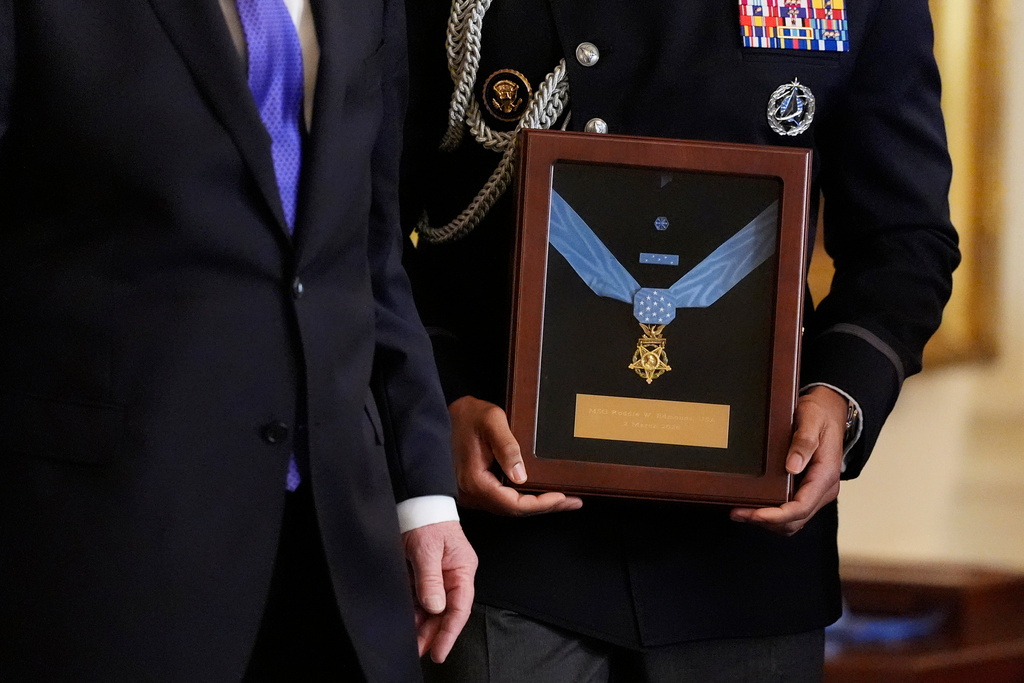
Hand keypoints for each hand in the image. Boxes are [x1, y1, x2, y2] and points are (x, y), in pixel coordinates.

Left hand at [403, 520, 476, 662]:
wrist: (416, 502)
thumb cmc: (426, 520)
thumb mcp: (426, 549)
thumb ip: (430, 579)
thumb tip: (435, 607)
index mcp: (462, 569)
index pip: (459, 607)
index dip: (449, 632)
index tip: (438, 651)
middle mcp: (453, 575)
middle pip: (446, 612)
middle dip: (433, 634)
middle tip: (419, 652)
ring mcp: (439, 576)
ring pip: (432, 608)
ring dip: (422, 625)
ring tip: (410, 642)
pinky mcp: (424, 574)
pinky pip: (421, 598)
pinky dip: (415, 612)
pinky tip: (407, 623)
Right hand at [449, 396, 582, 515]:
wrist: (440, 416)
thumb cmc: (466, 416)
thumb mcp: (491, 421)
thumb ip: (508, 448)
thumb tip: (522, 477)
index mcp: (475, 481)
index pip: (513, 504)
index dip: (540, 504)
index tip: (562, 497)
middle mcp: (471, 493)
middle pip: (514, 511)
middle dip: (545, 507)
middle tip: (572, 502)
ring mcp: (471, 493)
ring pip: (508, 508)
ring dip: (536, 505)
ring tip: (563, 499)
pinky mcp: (475, 488)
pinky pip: (502, 499)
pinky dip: (523, 499)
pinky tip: (539, 493)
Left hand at [729, 386, 846, 534]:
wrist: (830, 409)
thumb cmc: (820, 414)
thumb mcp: (811, 420)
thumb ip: (804, 443)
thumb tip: (792, 467)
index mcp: (825, 476)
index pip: (801, 507)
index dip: (777, 515)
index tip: (754, 514)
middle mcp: (823, 489)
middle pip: (795, 520)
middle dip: (766, 521)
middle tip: (737, 513)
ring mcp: (815, 491)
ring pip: (793, 521)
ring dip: (768, 522)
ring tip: (740, 512)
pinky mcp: (806, 489)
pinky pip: (791, 511)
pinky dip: (773, 515)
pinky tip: (753, 506)